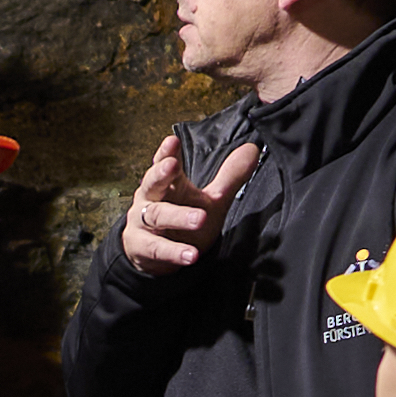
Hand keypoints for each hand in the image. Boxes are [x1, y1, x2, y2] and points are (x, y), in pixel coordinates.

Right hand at [117, 127, 257, 277]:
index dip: (167, 152)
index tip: (172, 141)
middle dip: (161, 173)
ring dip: (178, 216)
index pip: (164, 163)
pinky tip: (190, 255)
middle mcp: (151, 199)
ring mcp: (143, 222)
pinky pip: (157, 249)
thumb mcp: (210, 199)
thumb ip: (229, 177)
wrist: (154, 254)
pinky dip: (174, 251)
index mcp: (167, 183)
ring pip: (157, 215)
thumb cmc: (182, 221)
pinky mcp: (143, 247)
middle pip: (153, 182)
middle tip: (172, 165)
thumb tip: (252, 150)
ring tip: (200, 218)